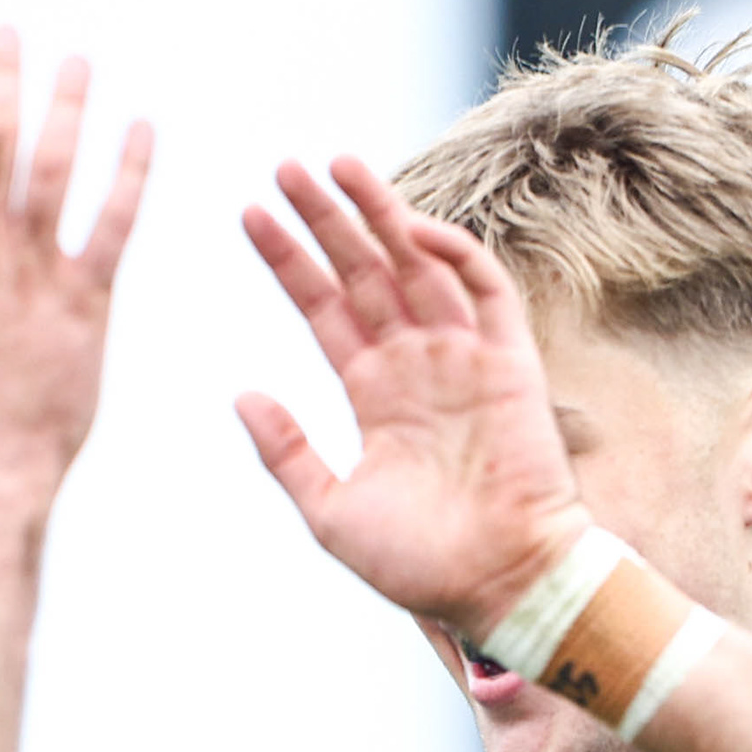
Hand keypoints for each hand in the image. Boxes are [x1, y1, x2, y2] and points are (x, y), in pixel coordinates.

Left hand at [236, 159, 590, 635]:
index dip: (289, 261)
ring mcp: (463, 358)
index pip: (324, 308)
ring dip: (379, 213)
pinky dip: (452, 254)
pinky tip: (407, 226)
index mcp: (374, 394)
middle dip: (325, 219)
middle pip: (363, 272)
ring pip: (416, 265)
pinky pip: (483, 291)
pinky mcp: (510, 364)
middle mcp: (416, 365)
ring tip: (334, 165)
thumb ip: (286, 451)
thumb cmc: (420, 564)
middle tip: (284, 166)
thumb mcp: (329, 510)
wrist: (498, 587)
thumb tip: (240, 393)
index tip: (248, 215)